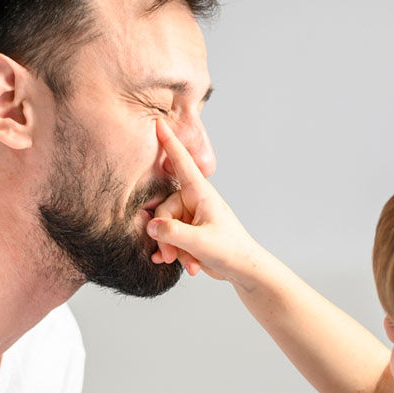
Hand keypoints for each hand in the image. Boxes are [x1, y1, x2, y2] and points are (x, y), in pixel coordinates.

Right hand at [148, 119, 263, 282]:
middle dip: (165, 235)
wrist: (242, 270)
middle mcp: (194, 202)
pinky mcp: (189, 232)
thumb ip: (173, 233)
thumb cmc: (230, 251)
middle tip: (172, 255)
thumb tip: (150, 226)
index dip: (170, 143)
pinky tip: (171, 263)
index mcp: (200, 194)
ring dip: (172, 248)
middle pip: (163, 209)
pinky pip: (169, 237)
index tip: (159, 123)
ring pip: (165, 227)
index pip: (182, 163)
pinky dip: (171, 251)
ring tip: (187, 262)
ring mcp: (191, 217)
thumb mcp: (200, 242)